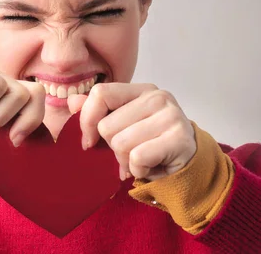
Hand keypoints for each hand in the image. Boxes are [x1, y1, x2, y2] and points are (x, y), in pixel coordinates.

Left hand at [68, 83, 195, 181]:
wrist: (188, 167)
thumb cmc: (151, 146)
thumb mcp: (122, 126)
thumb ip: (97, 112)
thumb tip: (72, 102)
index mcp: (141, 89)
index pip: (100, 93)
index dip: (87, 120)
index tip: (90, 140)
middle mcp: (158, 97)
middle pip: (107, 126)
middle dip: (112, 148)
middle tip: (129, 154)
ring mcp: (171, 116)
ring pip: (121, 143)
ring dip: (126, 161)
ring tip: (141, 161)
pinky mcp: (179, 138)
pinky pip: (137, 158)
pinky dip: (139, 170)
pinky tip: (150, 167)